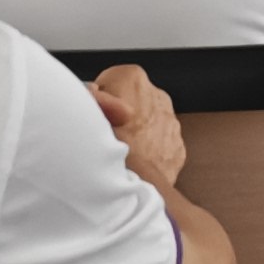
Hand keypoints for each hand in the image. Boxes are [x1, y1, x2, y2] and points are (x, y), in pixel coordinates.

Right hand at [88, 63, 187, 190]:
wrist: (137, 185)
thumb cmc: (108, 149)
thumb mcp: (86, 113)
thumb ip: (87, 95)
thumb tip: (91, 90)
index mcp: (132, 78)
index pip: (107, 82)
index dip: (97, 102)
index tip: (94, 118)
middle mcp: (156, 94)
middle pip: (129, 102)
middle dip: (118, 116)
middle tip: (103, 137)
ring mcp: (170, 121)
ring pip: (146, 123)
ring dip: (134, 134)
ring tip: (117, 153)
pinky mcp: (177, 146)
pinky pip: (158, 145)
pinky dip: (148, 153)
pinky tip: (133, 165)